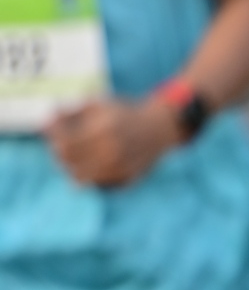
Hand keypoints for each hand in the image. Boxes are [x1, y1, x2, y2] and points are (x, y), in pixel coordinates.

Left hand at [46, 97, 180, 188]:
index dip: (53, 139)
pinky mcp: (126, 180)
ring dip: (72, 168)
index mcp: (103, 129)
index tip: (52, 132)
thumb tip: (46, 123)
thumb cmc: (125, 113)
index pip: (63, 145)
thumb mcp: (98, 105)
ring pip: (80, 179)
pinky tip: (94, 163)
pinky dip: (89, 176)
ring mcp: (120, 168)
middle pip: (69, 163)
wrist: (161, 127)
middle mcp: (111, 151)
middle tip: (62, 145)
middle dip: (60, 154)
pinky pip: (97, 184)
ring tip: (77, 156)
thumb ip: (71, 113)